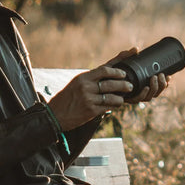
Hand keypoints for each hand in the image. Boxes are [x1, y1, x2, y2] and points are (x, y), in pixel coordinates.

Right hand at [47, 47, 166, 128]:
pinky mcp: (90, 111)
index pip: (105, 69)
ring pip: (112, 97)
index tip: (125, 72)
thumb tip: (110, 69)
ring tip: (123, 98)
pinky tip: (115, 105)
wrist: (55, 115)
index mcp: (83, 77)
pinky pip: (108, 107)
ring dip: (120, 98)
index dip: (117, 70)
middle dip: (124, 84)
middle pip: (111, 83)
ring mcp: (89, 99)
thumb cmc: (68, 97)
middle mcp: (86, 87)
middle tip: (130, 86)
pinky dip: (113, 106)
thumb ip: (92, 77)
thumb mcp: (77, 83)